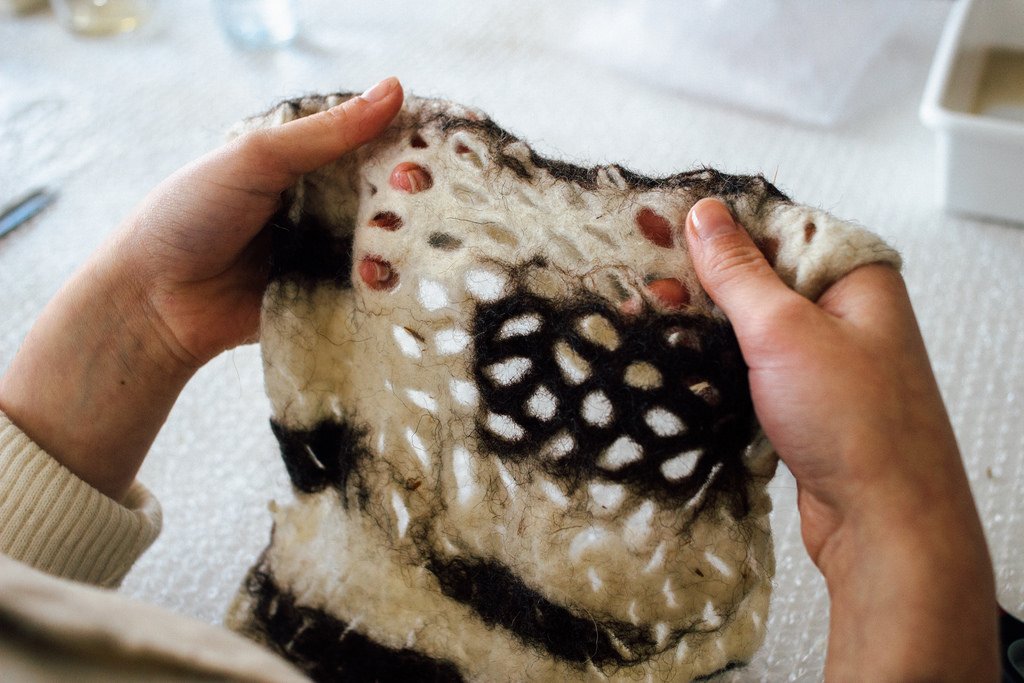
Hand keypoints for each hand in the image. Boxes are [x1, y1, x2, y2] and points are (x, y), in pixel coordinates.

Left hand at [0, 77, 403, 499]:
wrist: (154, 301)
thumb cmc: (191, 215)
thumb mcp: (258, 159)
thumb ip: (326, 132)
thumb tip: (394, 89)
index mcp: (301, 165)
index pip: (367, 146)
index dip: (406, 145)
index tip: (450, 148)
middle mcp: (317, 206)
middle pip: (381, 199)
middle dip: (411, 200)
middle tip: (443, 201)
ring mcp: (321, 255)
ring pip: (379, 247)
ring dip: (399, 246)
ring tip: (425, 244)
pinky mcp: (323, 300)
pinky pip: (364, 292)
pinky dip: (382, 288)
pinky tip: (402, 282)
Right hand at [684, 198, 997, 680]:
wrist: (883, 523)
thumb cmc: (858, 426)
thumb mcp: (785, 330)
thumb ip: (739, 271)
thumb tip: (707, 216)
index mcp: (854, 276)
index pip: (774, 225)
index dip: (713, 223)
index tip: (657, 221)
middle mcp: (843, 310)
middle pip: (758, 273)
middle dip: (698, 275)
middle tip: (640, 271)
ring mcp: (823, 356)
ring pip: (749, 320)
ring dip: (700, 319)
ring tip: (645, 314)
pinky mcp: (802, 396)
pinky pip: (750, 361)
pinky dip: (715, 357)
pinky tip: (676, 356)